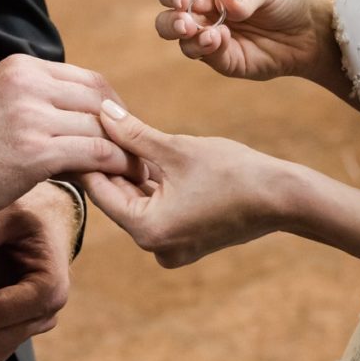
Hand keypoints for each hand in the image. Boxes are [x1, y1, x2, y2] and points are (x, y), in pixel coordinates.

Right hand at [0, 53, 142, 230]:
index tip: (120, 131)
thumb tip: (78, 117)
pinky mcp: (34, 153)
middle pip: (100, 100)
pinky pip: (94, 153)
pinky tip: (116, 179)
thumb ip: (35, 102)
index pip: (88, 79)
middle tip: (135, 153)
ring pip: (101, 127)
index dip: (112, 107)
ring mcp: (31, 117)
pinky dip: (113, 166)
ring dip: (123, 152)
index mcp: (20, 68)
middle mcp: (28, 85)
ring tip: (132, 171)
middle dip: (124, 128)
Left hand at [81, 101, 299, 267]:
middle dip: (109, 163)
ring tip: (115, 136)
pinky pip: (156, 209)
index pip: (101, 190)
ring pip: (137, 202)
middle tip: (91, 128)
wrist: (285, 198)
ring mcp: (170, 248)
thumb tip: (101, 112)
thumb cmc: (234, 172)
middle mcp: (154, 247)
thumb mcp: (176, 149)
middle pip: (117, 198)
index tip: (75, 131)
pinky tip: (144, 157)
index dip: (87, 157)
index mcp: (147, 231)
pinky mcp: (184, 240)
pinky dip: (151, 186)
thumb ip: (133, 134)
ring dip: (130, 173)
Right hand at [155, 0, 340, 85]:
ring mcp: (209, 38)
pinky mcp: (222, 60)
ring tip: (210, 35)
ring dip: (188, 39)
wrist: (308, 33)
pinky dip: (208, 49)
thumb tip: (223, 0)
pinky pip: (204, 57)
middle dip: (170, 22)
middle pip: (166, 19)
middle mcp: (202, 14)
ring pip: (180, 41)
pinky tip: (222, 40)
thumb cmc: (286, 1)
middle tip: (185, 25)